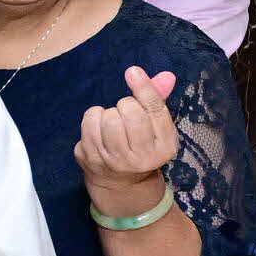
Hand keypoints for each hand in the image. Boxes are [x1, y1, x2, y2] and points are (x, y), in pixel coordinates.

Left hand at [75, 65, 180, 209]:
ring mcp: (115, 162)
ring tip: (112, 122)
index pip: (154, 110)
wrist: (121, 183)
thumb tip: (166, 75)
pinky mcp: (92, 160)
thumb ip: (158, 99)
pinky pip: (88, 124)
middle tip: (125, 114)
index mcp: (164, 146)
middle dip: (126, 105)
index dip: (143, 88)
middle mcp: (142, 158)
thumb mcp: (156, 126)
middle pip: (130, 112)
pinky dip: (92, 118)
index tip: (132, 72)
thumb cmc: (140, 144)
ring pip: (108, 118)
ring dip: (108, 113)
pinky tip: (98, 127)